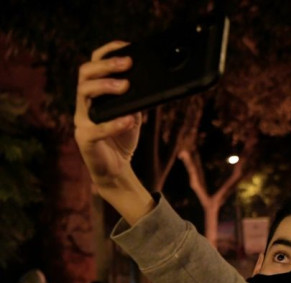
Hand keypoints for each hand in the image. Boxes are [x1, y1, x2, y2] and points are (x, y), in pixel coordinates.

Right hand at [74, 41, 153, 224]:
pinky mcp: (85, 139)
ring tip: (125, 86)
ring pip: (83, 93)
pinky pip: (96, 129)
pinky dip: (114, 123)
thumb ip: (136, 99)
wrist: (116, 169)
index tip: (125, 47)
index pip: (94, 65)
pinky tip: (129, 120)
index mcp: (94, 95)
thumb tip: (150, 83)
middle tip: (127, 63)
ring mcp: (82, 120)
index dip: (107, 53)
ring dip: (105, 86)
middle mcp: (84, 104)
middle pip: (85, 74)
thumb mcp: (133, 114)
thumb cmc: (122, 138)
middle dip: (106, 65)